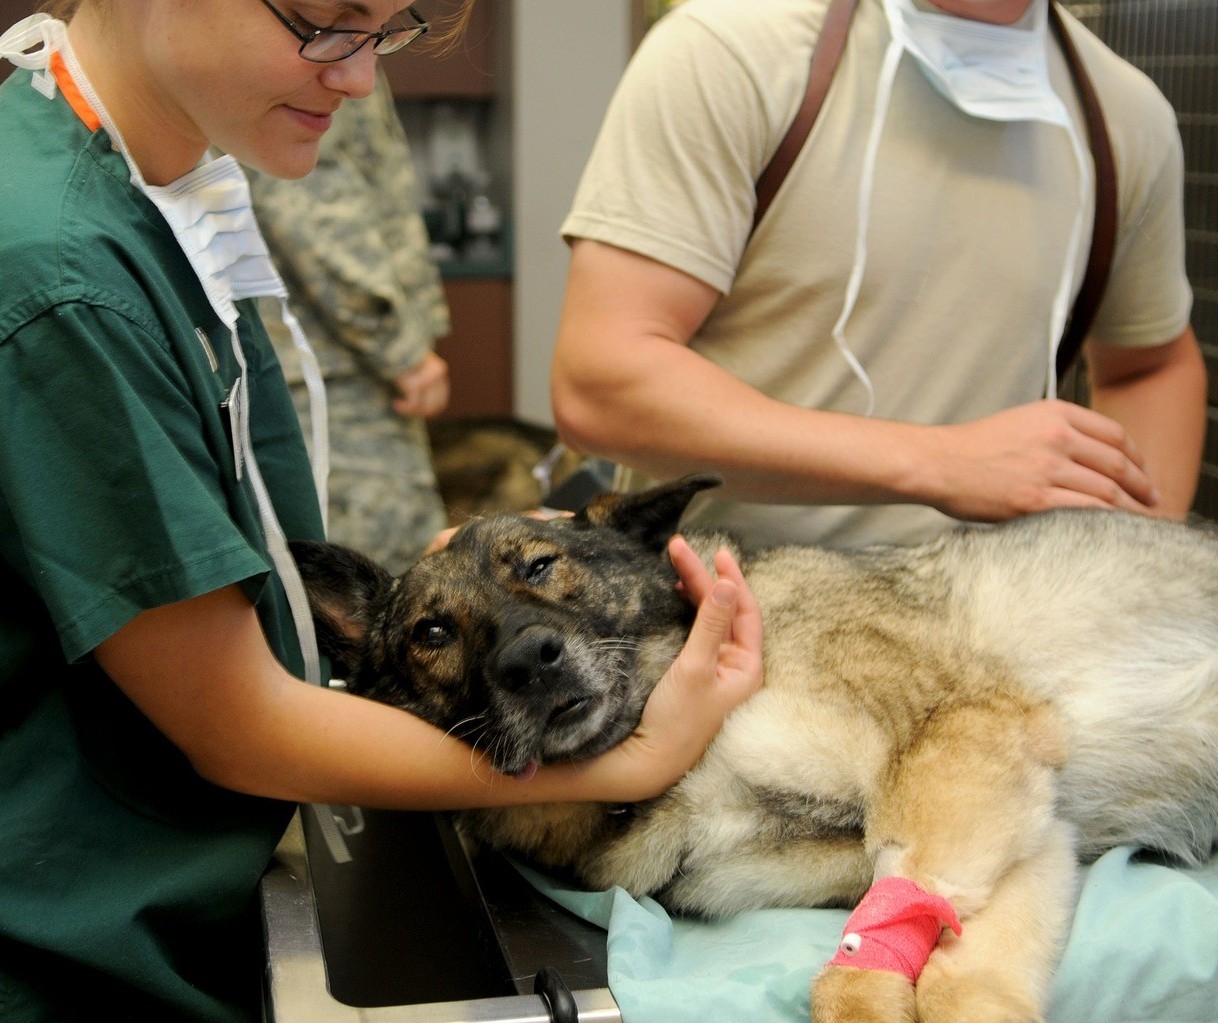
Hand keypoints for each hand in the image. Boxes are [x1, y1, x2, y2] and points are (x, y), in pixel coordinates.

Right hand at [391, 351, 449, 419]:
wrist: (387, 339)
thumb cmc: (397, 352)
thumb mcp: (415, 365)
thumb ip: (421, 380)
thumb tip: (422, 406)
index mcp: (439, 370)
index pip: (440, 401)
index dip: (427, 410)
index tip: (411, 409)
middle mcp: (438, 374)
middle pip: (433, 406)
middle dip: (418, 412)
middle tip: (403, 408)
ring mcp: (428, 378)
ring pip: (423, 407)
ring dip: (409, 410)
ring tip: (397, 404)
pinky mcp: (415, 383)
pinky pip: (412, 404)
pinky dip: (403, 407)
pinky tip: (395, 403)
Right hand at [594, 537, 763, 801]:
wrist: (646, 762)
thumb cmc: (675, 721)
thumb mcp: (695, 667)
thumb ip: (710, 624)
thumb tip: (726, 584)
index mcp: (747, 669)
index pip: (746, 612)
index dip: (732, 579)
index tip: (716, 552)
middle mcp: (735, 669)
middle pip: (724, 611)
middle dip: (704, 579)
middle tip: (679, 548)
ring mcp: (714, 673)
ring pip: (709, 620)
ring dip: (695, 592)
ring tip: (677, 564)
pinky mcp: (692, 677)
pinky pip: (696, 633)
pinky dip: (687, 611)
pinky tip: (676, 596)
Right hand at [921, 399, 1159, 520]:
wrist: (937, 463)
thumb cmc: (972, 448)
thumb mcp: (1019, 421)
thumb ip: (1055, 431)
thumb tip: (1087, 456)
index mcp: (1055, 414)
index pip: (1114, 434)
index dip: (1137, 456)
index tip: (1143, 472)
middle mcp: (1057, 437)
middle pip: (1118, 463)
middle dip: (1143, 485)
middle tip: (1153, 499)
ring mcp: (1048, 469)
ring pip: (1108, 490)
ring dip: (1131, 508)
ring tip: (1141, 520)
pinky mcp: (1036, 500)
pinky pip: (1087, 511)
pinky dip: (1108, 522)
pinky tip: (1115, 529)